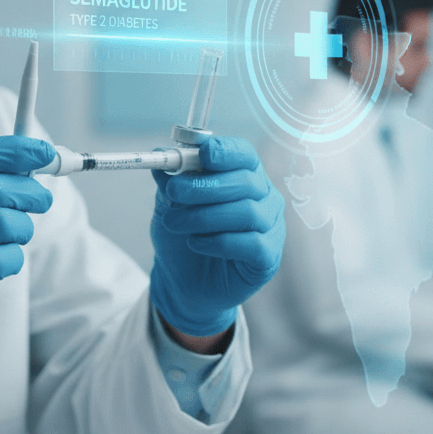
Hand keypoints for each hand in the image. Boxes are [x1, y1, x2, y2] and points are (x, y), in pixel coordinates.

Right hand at [0, 136, 54, 369]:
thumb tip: (24, 171)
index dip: (20, 150)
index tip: (47, 153)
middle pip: (2, 187)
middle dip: (32, 194)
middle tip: (40, 201)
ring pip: (10, 224)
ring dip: (20, 232)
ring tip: (7, 240)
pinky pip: (5, 258)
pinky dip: (11, 260)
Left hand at [149, 136, 284, 336]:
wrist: (184, 282)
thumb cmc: (183, 235)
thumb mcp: (169, 204)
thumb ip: (170, 179)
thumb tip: (161, 155)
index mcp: (244, 174)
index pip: (244, 154)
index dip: (226, 151)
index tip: (202, 154)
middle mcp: (264, 196)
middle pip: (245, 181)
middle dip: (204, 185)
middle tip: (173, 192)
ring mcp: (270, 227)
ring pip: (246, 212)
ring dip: (203, 216)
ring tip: (175, 224)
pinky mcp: (268, 256)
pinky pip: (250, 243)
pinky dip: (218, 242)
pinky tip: (196, 243)